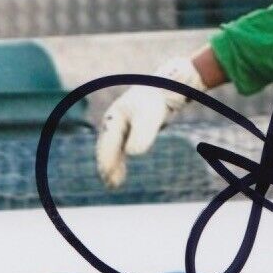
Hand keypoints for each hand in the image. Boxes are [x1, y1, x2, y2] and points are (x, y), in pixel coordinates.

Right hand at [95, 57, 205, 188]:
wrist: (166, 89)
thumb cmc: (156, 102)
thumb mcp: (150, 118)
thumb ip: (142, 135)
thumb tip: (132, 153)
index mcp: (113, 118)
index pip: (108, 144)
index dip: (107, 161)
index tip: (108, 176)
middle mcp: (114, 122)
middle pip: (107, 147)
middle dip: (107, 166)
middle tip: (110, 184)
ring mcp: (121, 125)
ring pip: (113, 149)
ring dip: (113, 165)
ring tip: (114, 184)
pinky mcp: (132, 128)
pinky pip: (121, 147)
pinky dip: (120, 160)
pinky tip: (121, 172)